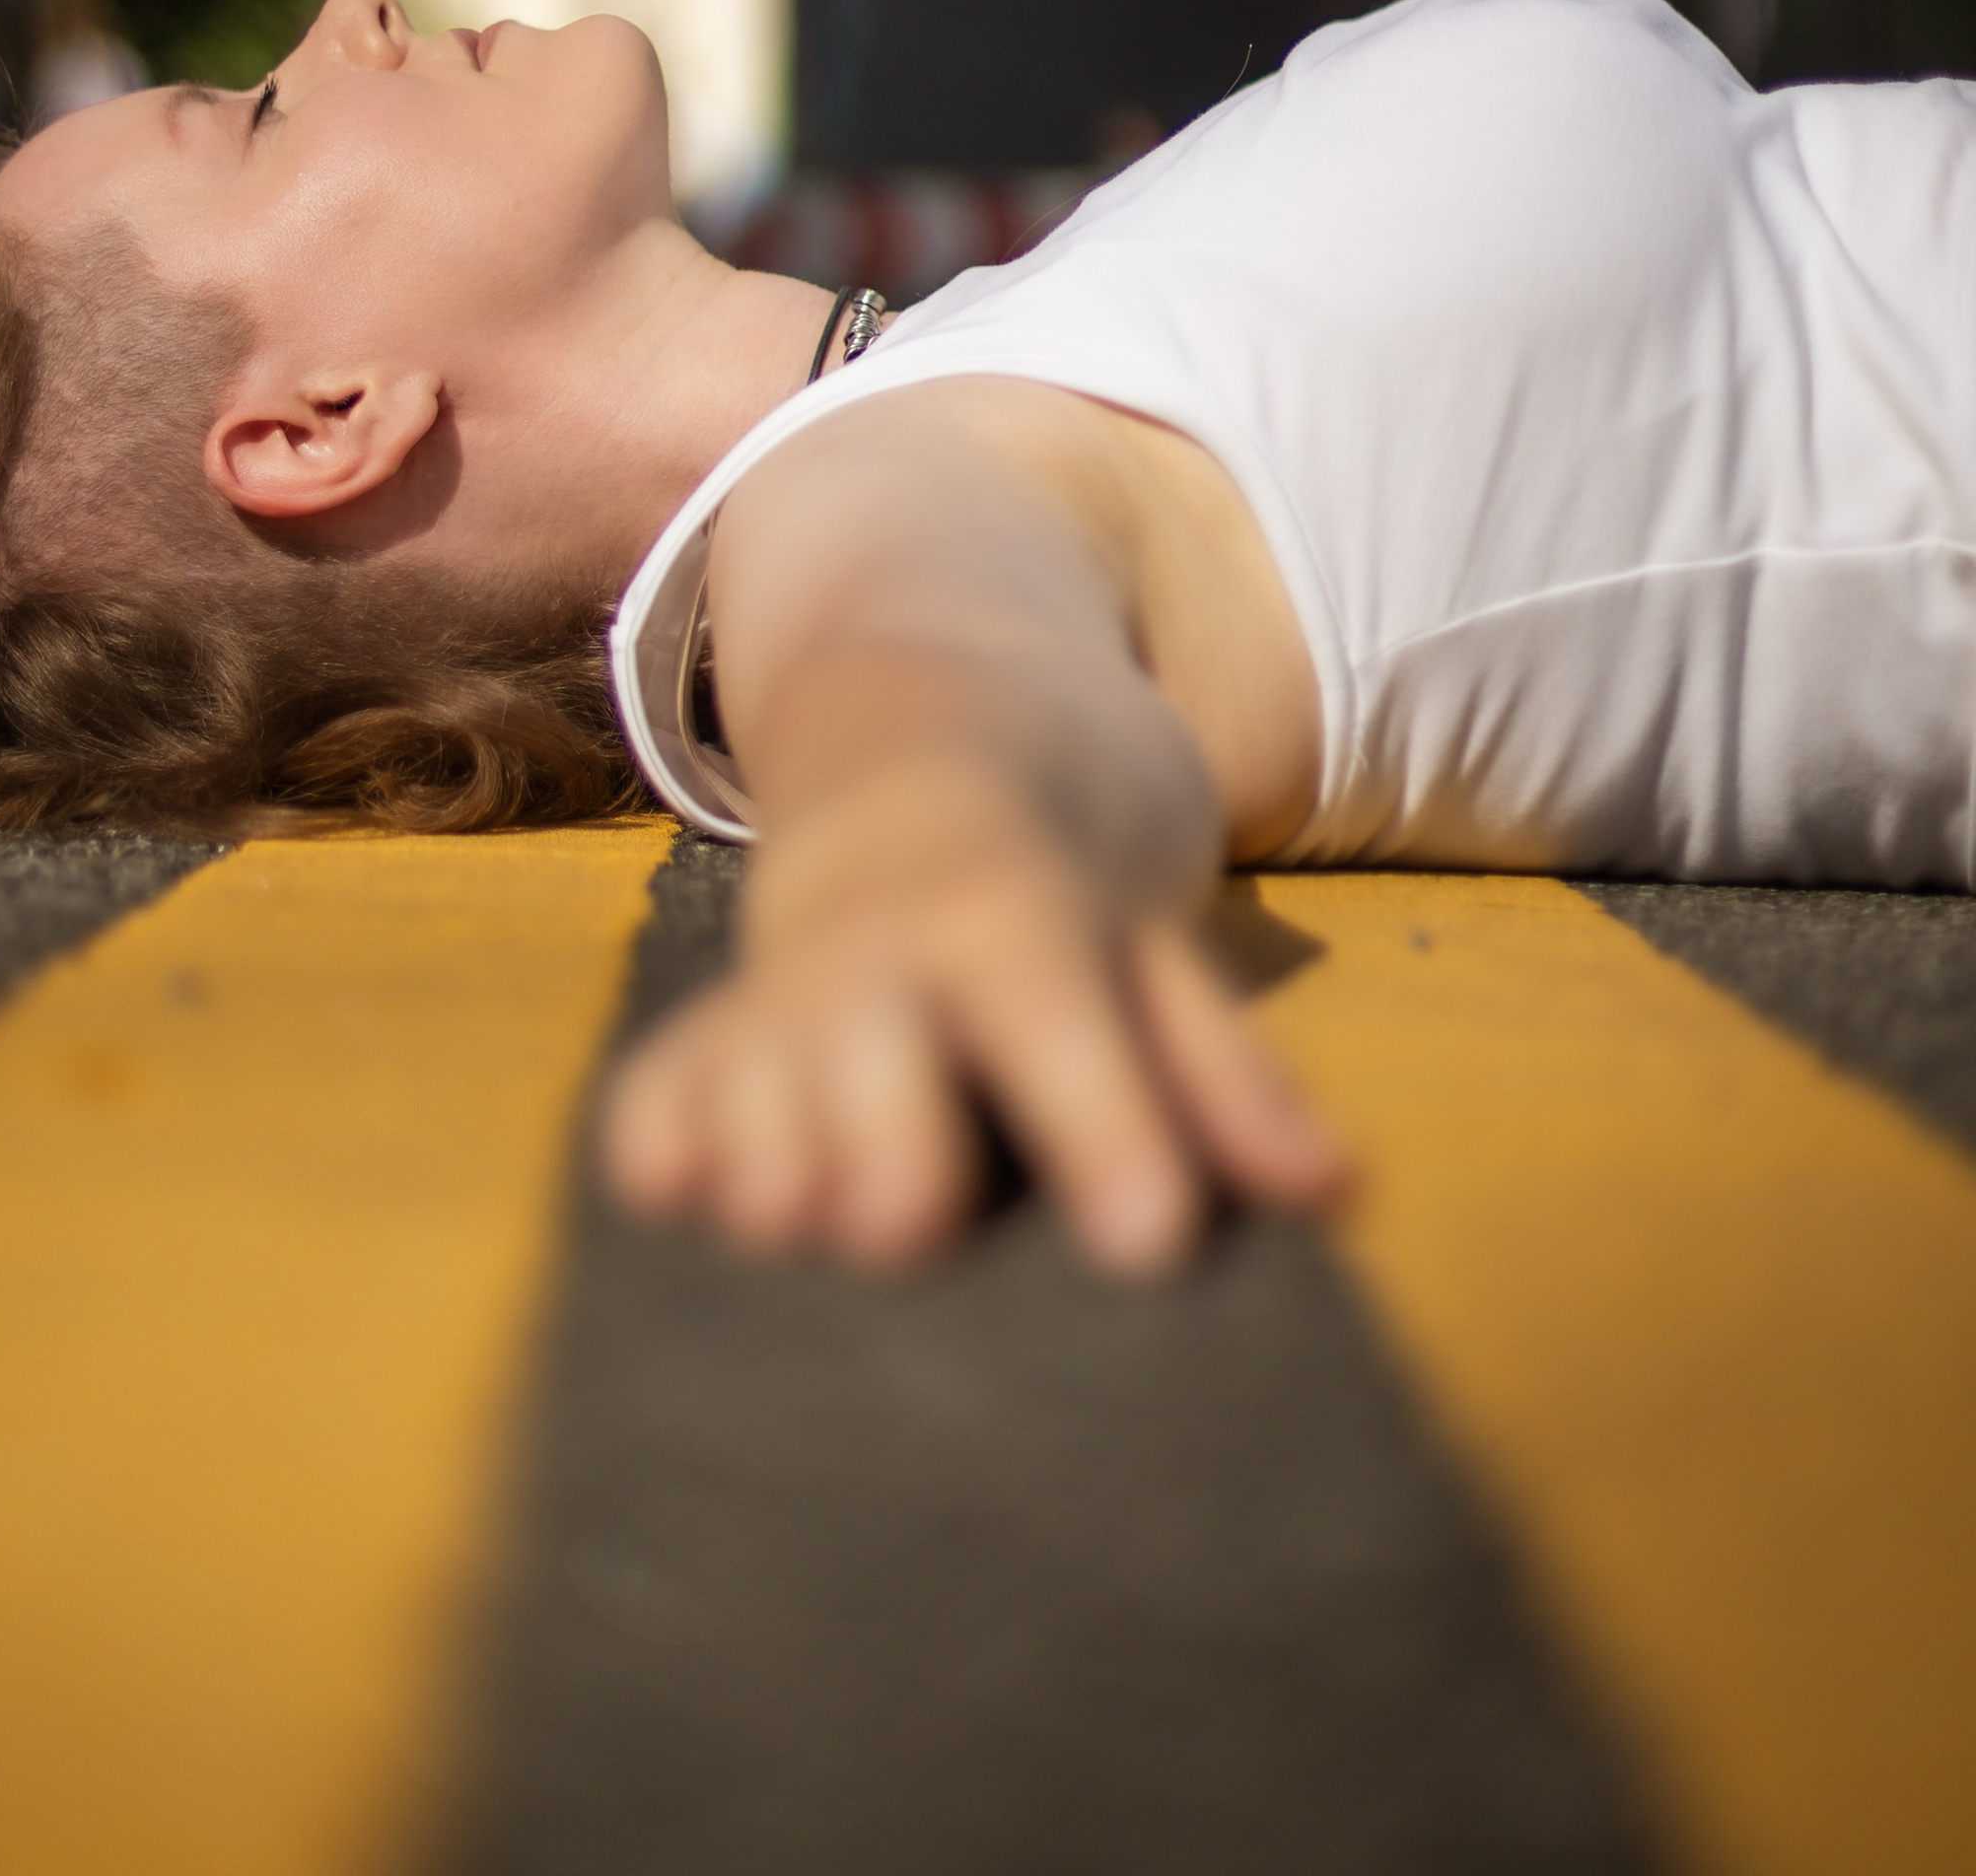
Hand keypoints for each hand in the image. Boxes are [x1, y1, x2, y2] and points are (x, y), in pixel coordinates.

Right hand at [598, 760, 1349, 1275]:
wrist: (916, 745)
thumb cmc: (1062, 885)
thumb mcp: (1155, 946)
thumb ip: (1227, 1073)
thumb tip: (1334, 1193)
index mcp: (1012, 921)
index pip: (1053, 1017)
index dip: (1102, 1125)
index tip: (1148, 1241)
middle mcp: (880, 956)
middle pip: (865, 1069)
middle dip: (885, 1158)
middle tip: (912, 1226)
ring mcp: (774, 998)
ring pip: (745, 1101)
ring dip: (771, 1181)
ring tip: (803, 1223)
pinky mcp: (697, 1043)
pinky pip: (652, 1117)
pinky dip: (666, 1161)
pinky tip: (691, 1200)